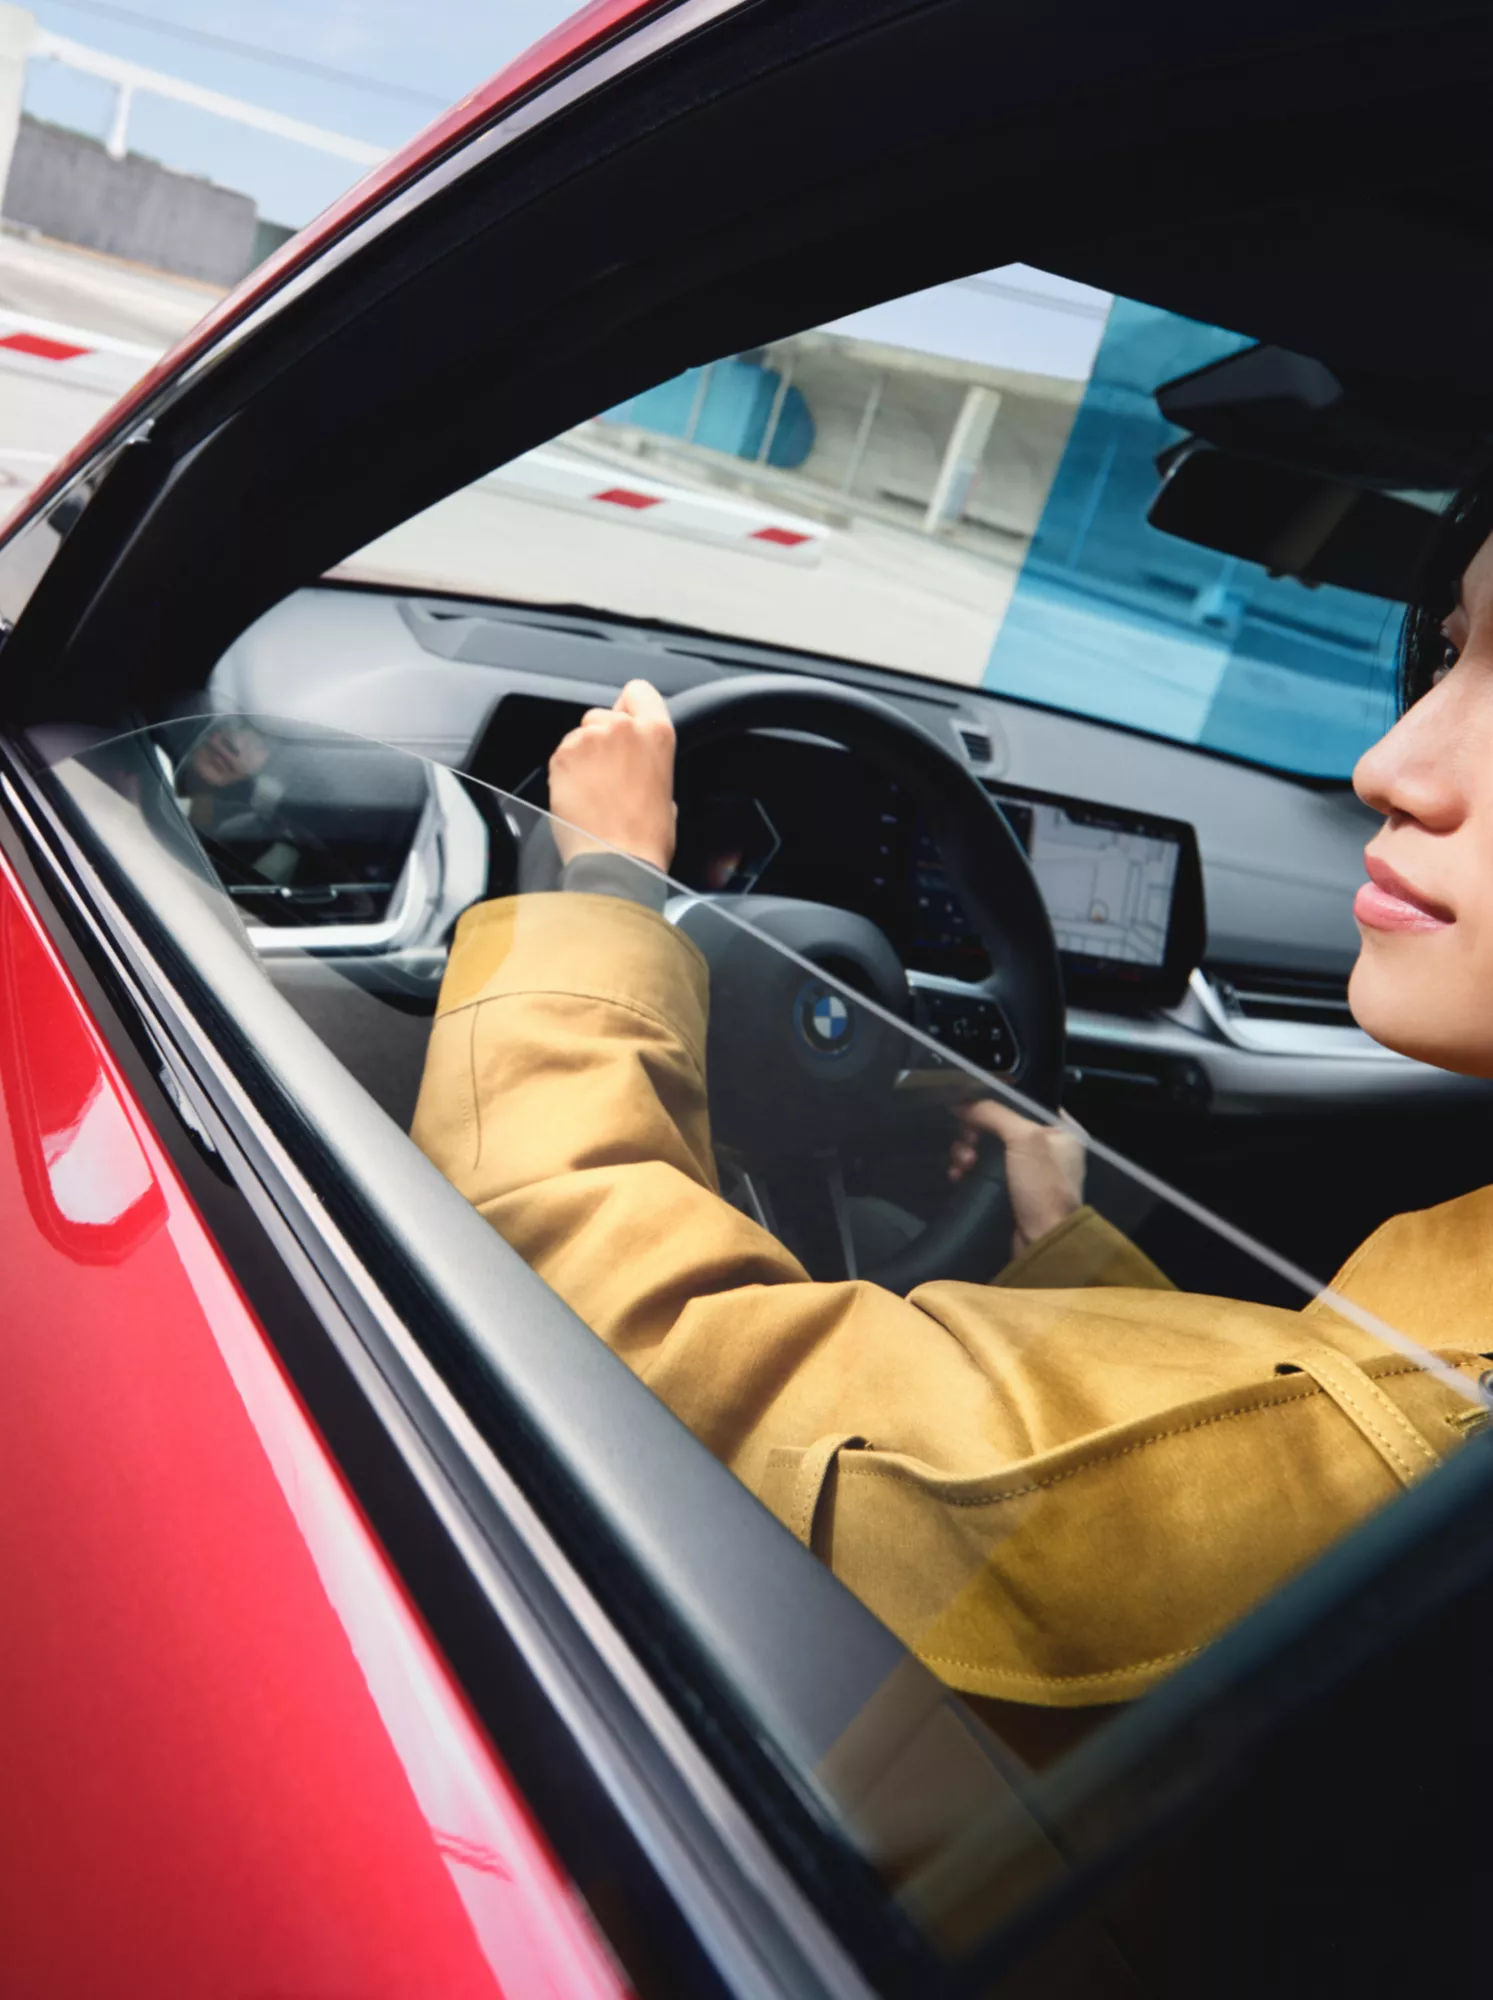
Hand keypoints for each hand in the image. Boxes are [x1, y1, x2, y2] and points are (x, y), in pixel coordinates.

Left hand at [548, 679, 677, 871]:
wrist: (616, 862)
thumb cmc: (646, 839)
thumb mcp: (666, 791)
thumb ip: (650, 762)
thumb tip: (636, 765)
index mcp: (657, 734)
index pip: (639, 691)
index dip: (629, 709)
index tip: (625, 727)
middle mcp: (623, 729)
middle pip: (602, 715)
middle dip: (601, 739)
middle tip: (608, 775)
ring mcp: (589, 741)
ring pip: (578, 736)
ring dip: (581, 757)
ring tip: (593, 793)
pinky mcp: (561, 758)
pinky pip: (561, 755)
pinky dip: (565, 773)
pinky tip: (578, 798)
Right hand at [948, 1099, 1086, 1257]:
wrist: (1042, 1242)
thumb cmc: (1043, 1186)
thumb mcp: (1023, 1139)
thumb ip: (993, 1113)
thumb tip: (960, 1101)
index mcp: (1062, 1128)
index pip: (1025, 1099)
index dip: (997, 1099)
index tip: (972, 1102)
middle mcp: (1047, 1145)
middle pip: (1000, 1123)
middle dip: (976, 1130)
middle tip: (968, 1140)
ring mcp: (1027, 1169)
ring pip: (987, 1146)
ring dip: (967, 1150)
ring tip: (963, 1164)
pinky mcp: (1009, 1189)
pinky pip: (982, 1168)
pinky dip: (968, 1168)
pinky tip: (958, 1175)